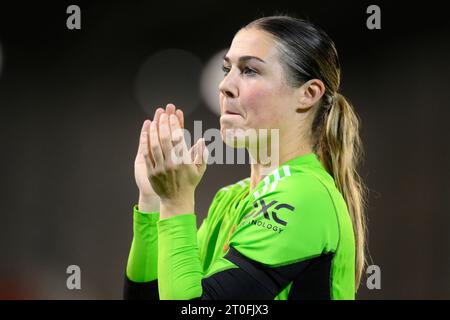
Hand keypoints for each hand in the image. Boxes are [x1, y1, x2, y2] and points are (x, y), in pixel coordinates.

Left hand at [143, 104, 207, 218]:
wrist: (176, 200)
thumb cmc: (189, 183)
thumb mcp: (200, 169)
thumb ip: (201, 154)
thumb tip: (201, 139)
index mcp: (185, 161)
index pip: (179, 138)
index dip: (175, 125)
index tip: (172, 116)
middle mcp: (172, 163)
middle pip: (166, 139)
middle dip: (163, 124)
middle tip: (162, 114)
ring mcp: (161, 168)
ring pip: (155, 145)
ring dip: (154, 131)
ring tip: (154, 121)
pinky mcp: (151, 172)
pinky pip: (147, 155)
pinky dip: (145, 143)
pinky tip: (145, 133)